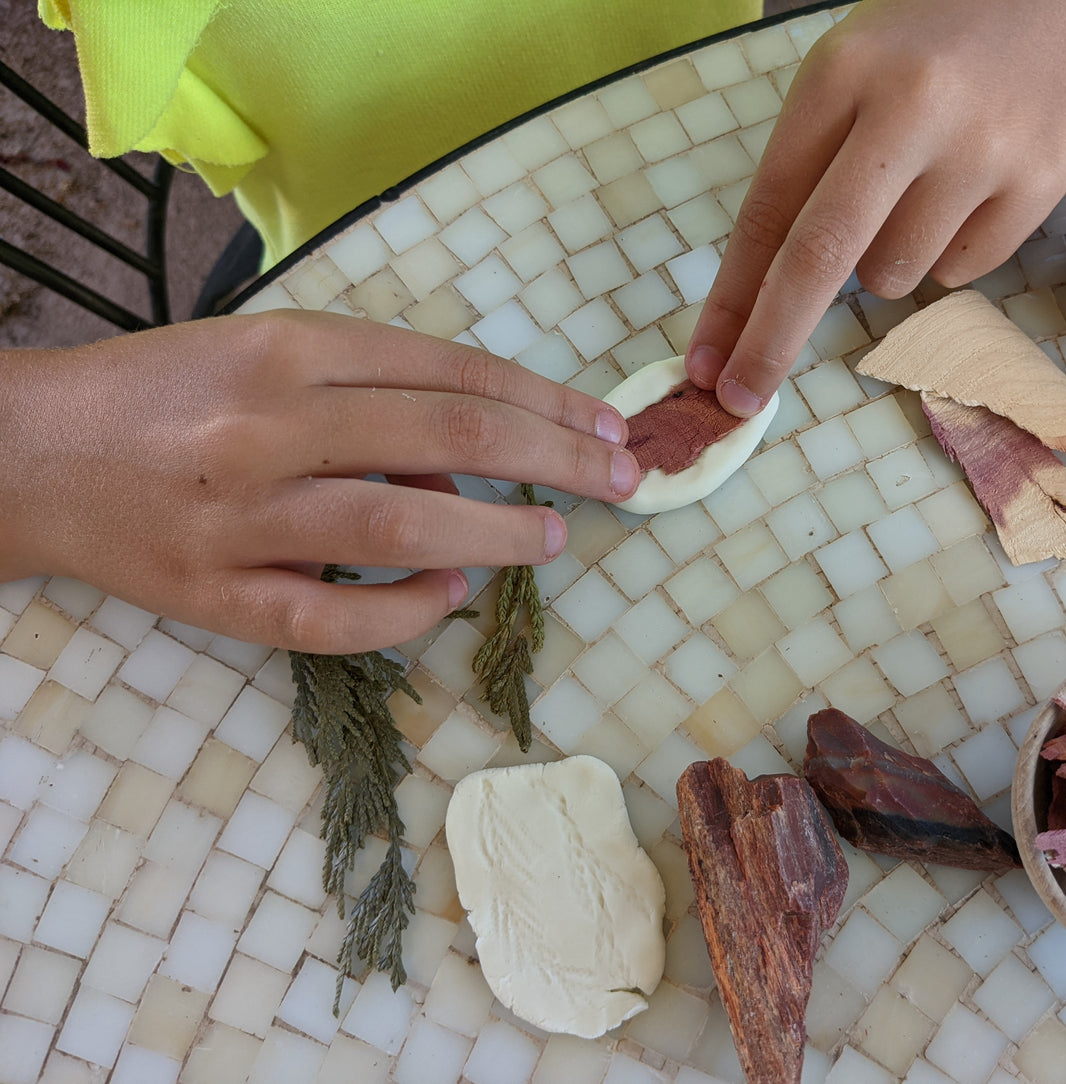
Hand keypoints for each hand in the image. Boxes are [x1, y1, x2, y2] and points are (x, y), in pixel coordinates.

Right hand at [0, 310, 637, 652]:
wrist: (30, 454)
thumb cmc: (165, 393)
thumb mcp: (263, 350)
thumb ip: (367, 386)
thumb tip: (478, 446)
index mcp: (288, 348)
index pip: (450, 370)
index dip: (544, 398)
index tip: (603, 422)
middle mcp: (269, 424)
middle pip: (448, 433)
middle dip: (555, 455)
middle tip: (622, 476)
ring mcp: (243, 515)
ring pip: (400, 519)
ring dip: (498, 528)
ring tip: (556, 535)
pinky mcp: (217, 596)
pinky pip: (333, 616)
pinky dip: (406, 607)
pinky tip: (452, 590)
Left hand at [686, 0, 1065, 414]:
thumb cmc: (929, 42)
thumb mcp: (848, 73)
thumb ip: (805, 168)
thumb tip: (762, 300)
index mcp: (843, 73)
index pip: (767, 209)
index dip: (731, 297)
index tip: (705, 362)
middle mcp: (911, 109)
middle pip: (821, 259)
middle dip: (771, 340)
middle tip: (739, 396)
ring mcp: (982, 150)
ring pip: (892, 277)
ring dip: (882, 263)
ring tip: (917, 188)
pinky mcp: (1038, 184)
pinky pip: (959, 272)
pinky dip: (945, 253)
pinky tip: (966, 189)